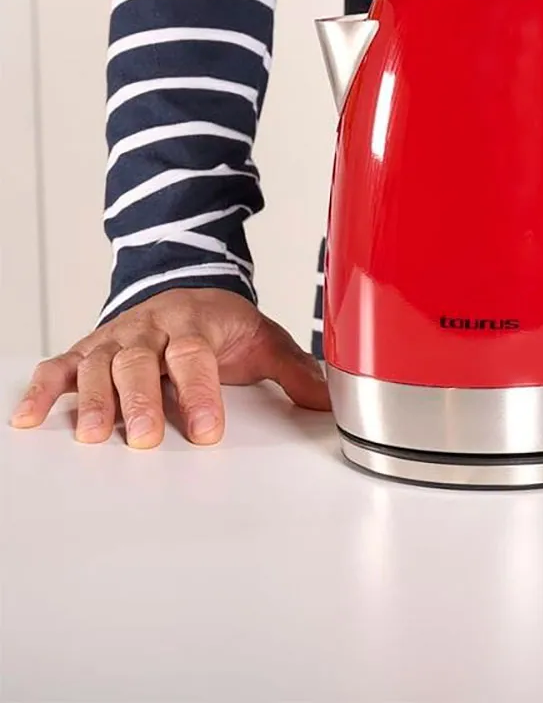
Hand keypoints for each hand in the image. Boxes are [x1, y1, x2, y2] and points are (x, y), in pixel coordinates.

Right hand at [9, 288, 329, 447]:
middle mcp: (151, 328)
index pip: (196, 355)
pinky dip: (42, 388)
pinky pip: (60, 366)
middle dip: (142, 399)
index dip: (200, 392)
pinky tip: (28, 417)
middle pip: (140, 360)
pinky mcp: (89, 350)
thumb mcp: (263, 339)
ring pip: (97, 364)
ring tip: (91, 436)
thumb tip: (329, 402)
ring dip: (92, 399)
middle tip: (145, 438)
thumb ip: (294, 369)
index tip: (207, 431)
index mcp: (196, 321)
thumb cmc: (222, 324)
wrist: (187, 289)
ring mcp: (117, 338)